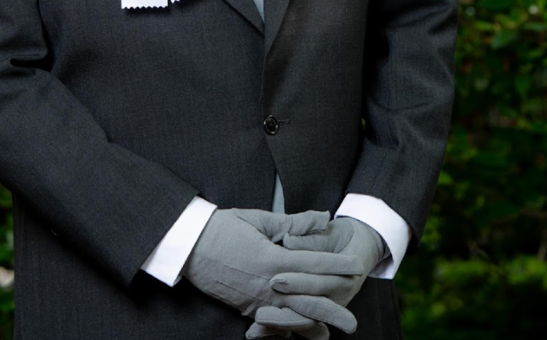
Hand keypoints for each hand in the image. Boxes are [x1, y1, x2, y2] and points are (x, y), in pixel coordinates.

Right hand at [181, 208, 361, 333]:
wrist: (190, 246)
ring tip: (330, 333)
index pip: (313, 265)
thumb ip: (293, 222)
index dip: (337, 266)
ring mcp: (256, 300)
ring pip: (291, 319)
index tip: (356, 266)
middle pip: (307, 301)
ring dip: (313, 325)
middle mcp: (267, 285)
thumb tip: (323, 217)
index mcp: (272, 259)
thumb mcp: (259, 219)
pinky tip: (298, 333)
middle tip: (352, 321)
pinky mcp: (246, 308)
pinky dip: (287, 330)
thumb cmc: (223, 227)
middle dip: (333, 309)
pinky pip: (272, 324)